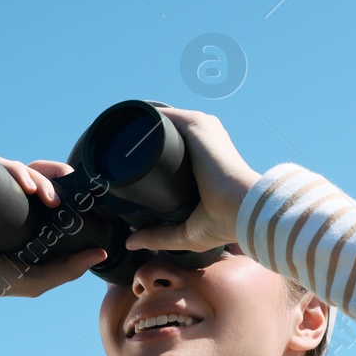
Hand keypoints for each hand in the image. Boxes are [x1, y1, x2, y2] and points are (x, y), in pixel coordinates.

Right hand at [0, 156, 108, 299]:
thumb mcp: (38, 279)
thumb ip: (69, 269)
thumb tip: (101, 253)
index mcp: (25, 214)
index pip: (46, 187)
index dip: (63, 182)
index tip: (80, 191)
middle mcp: (8, 199)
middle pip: (33, 174)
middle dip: (50, 180)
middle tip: (57, 200)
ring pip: (15, 169)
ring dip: (32, 175)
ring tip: (39, 194)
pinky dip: (9, 168)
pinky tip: (22, 183)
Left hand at [123, 106, 260, 251]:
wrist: (241, 209)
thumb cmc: (223, 222)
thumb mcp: (185, 233)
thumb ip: (158, 236)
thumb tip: (132, 242)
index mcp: (206, 162)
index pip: (175, 150)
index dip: (152, 155)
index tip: (126, 162)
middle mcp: (206, 141)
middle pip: (166, 133)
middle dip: (141, 139)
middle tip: (114, 151)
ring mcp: (202, 130)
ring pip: (163, 122)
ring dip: (139, 126)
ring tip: (113, 135)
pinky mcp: (196, 124)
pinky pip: (164, 114)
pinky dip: (144, 117)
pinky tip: (125, 122)